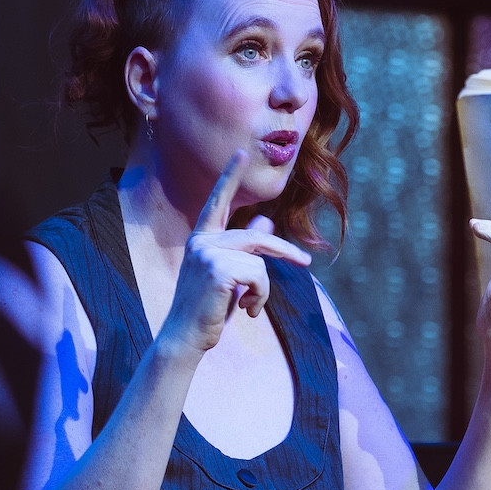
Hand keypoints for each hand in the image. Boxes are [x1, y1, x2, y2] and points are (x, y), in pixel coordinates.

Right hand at [155, 151, 311, 356]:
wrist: (185, 338)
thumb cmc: (207, 308)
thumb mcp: (229, 274)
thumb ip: (245, 248)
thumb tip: (265, 221)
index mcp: (202, 239)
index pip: (218, 202)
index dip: (230, 176)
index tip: (241, 152)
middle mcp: (202, 241)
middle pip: (257, 238)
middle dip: (285, 252)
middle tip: (306, 263)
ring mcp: (208, 254)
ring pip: (260, 263)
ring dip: (263, 289)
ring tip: (249, 306)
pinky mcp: (219, 270)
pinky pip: (259, 277)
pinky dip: (260, 297)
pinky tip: (245, 311)